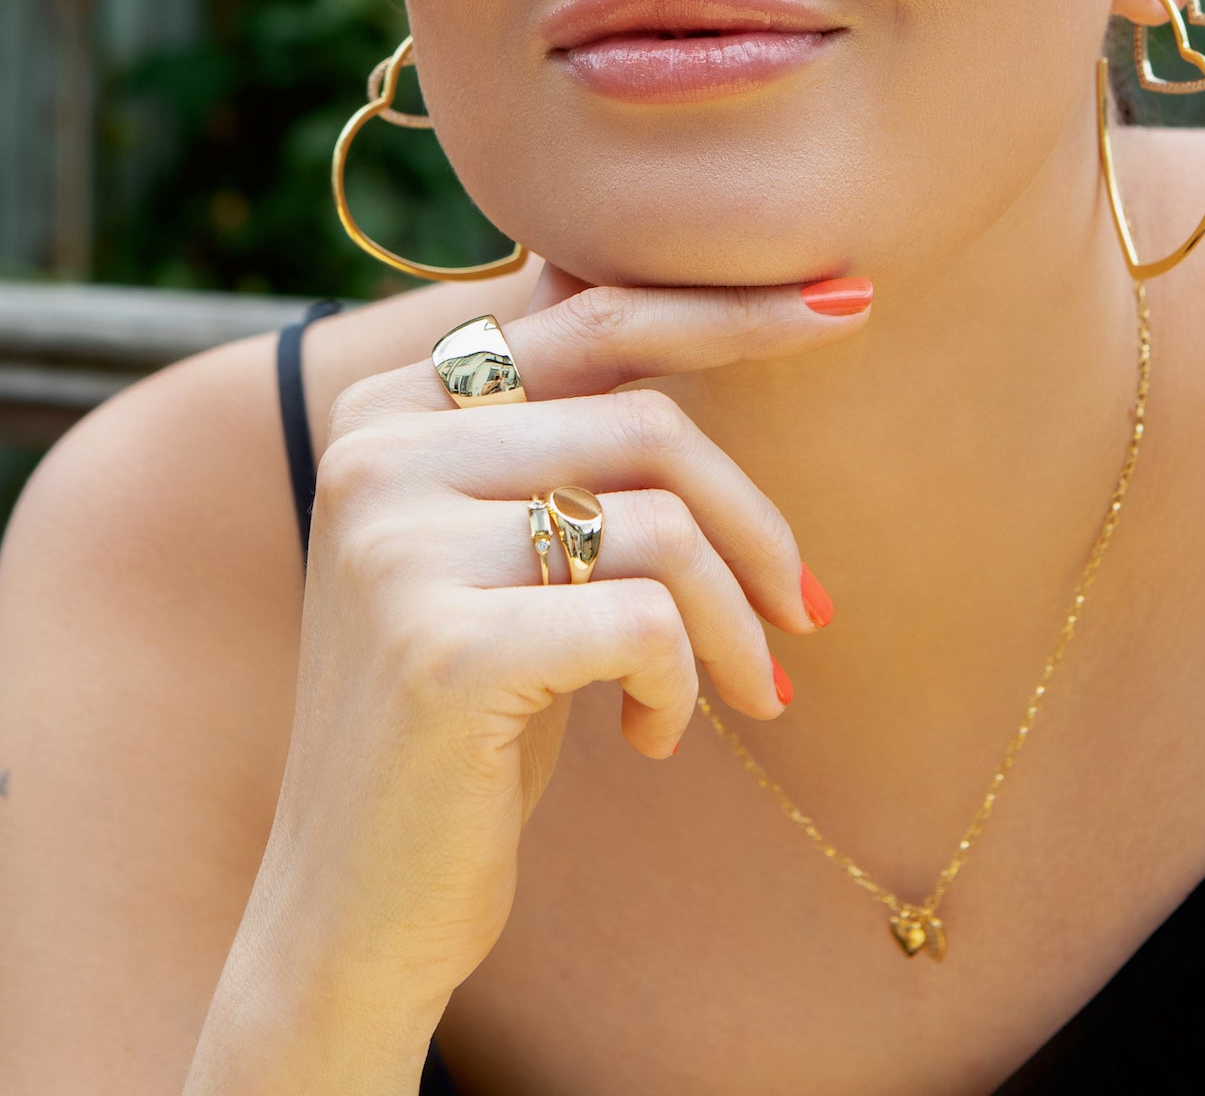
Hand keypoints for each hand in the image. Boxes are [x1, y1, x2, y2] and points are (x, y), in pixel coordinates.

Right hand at [251, 269, 870, 1020]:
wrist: (356, 903)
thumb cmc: (470, 711)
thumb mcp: (501, 548)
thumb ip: (557, 426)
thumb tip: (682, 303)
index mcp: (390, 405)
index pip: (595, 316)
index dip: (732, 309)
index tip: (848, 300)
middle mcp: (376, 450)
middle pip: (648, 424)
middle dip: (758, 521)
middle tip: (809, 610)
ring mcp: (399, 545)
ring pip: (663, 524)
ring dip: (735, 623)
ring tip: (747, 690)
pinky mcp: (443, 647)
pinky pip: (647, 621)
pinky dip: (685, 682)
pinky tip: (654, 736)